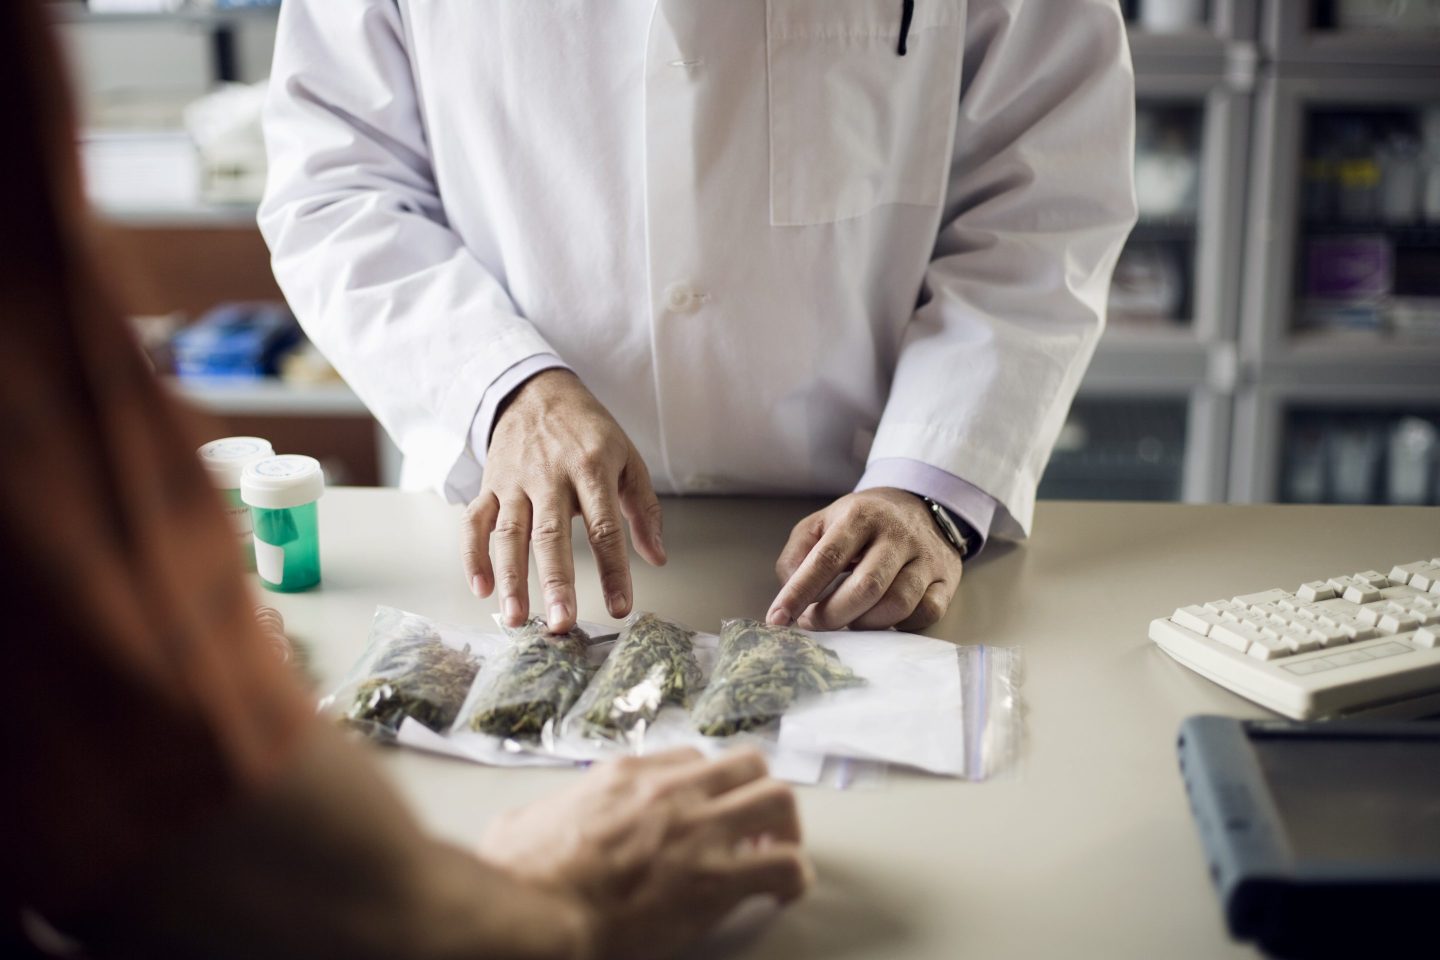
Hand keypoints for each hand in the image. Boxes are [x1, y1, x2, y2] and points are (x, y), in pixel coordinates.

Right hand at [464, 370, 665, 632]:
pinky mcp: (488, 484)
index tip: (620, 607)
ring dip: (511, 578)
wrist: (537, 391)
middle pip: (550, 534)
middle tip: (561, 623)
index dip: (613, 570)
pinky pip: (474, 522)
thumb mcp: (628, 459)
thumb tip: (657, 558)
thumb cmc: (588, 432)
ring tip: (517, 619)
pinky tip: (480, 589)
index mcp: (591, 467)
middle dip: (556, 582)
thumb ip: (644, 509)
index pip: (604, 527)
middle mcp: (549, 475)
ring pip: (508, 533)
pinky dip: (472, 556)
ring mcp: (514, 481)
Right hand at [478, 749, 811, 959]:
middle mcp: (671, 791)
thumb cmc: (520, 876)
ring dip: (787, 828)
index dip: (710, 787)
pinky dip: (795, 878)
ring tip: (780, 856)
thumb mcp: (521, 823)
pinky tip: (785, 893)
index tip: (709, 811)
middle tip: (759, 828)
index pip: (693, 758)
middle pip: (749, 763)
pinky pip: (785, 866)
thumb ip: (539, 816)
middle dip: (760, 793)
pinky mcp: (716, 879)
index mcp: (627, 775)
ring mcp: (699, 830)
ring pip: (779, 799)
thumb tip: (521, 827)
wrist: (536, 913)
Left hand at [768, 488, 962, 631]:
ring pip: (898, 604)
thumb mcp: (822, 523)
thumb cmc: (861, 523)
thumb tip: (791, 591)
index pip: (827, 558)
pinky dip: (900, 626)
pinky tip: (882, 620)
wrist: (920, 506)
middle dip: (832, 615)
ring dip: (864, 624)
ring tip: (847, 621)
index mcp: (861, 516)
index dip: (799, 592)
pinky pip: (926, 613)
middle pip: (866, 587)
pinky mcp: (947, 580)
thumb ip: (798, 553)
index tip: (778, 619)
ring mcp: (926, 558)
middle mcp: (897, 534)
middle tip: (813, 624)